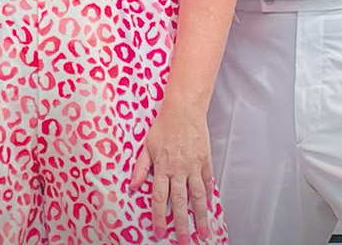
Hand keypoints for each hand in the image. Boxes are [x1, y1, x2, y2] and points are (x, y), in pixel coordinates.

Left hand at [129, 101, 213, 243]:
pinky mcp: (205, 160)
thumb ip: (140, 168)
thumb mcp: (146, 146)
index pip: (159, 198)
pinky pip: (207, 182)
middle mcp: (178, 169)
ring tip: (204, 231)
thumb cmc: (164, 126)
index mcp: (162, 167)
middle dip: (181, 224)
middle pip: (179, 202)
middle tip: (185, 241)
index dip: (159, 217)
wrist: (184, 109)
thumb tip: (132, 186)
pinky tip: (209, 207)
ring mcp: (194, 166)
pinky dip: (209, 196)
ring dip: (200, 216)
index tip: (160, 232)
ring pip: (198, 196)